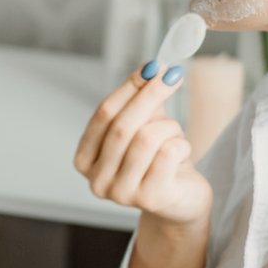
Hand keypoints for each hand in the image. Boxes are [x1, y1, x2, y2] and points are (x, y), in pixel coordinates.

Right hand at [74, 63, 211, 226]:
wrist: (181, 201)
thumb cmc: (157, 161)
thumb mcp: (143, 126)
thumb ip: (140, 100)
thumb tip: (151, 69)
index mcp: (85, 160)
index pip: (104, 114)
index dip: (129, 87)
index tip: (152, 66)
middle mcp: (97, 181)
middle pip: (123, 125)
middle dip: (151, 95)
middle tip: (173, 75)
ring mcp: (122, 194)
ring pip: (147, 138)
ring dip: (170, 127)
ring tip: (175, 134)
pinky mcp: (151, 199)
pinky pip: (169, 153)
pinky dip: (182, 144)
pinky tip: (182, 154)